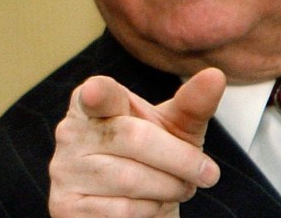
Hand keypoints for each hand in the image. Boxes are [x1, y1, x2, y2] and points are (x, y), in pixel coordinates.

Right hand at [48, 67, 226, 217]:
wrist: (140, 202)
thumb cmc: (158, 153)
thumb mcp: (177, 126)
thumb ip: (194, 102)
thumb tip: (216, 76)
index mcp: (95, 99)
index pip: (98, 93)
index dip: (98, 93)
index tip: (95, 93)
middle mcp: (72, 130)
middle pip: (134, 139)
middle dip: (181, 159)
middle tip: (207, 173)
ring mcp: (65, 169)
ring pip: (130, 179)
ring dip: (169, 187)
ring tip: (180, 186)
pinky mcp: (66, 206)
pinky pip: (120, 210)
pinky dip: (150, 210)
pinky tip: (154, 204)